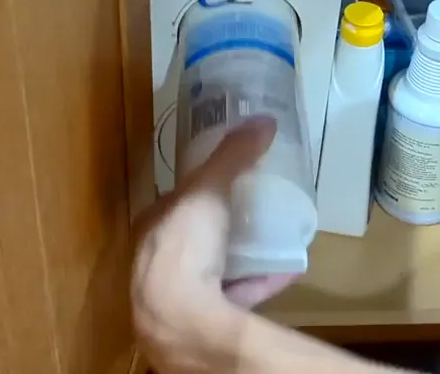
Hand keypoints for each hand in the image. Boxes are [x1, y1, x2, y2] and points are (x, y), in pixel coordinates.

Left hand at [131, 116, 297, 372]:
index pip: (172, 202)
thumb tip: (264, 119)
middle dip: (220, 223)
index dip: (196, 188)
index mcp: (151, 228)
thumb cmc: (183, 247)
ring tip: (272, 233)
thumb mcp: (206, 190)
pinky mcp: (207, 322)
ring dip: (242, 253)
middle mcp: (158, 263)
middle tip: (254, 205)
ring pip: (215, 269)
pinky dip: (263, 281)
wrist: (183, 321)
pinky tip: (288, 269)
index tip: (224, 178)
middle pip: (193, 237)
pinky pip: (241, 295)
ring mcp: (182, 297)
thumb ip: (233, 155)